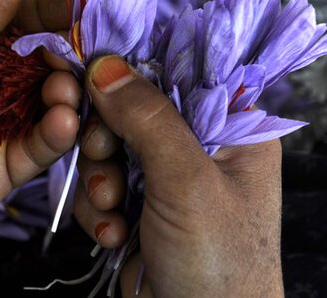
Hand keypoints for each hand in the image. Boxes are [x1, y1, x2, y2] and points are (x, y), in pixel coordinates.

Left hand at [0, 0, 81, 264]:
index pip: (5, 20)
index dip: (41, 7)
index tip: (75, 2)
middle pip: (35, 58)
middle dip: (62, 50)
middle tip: (82, 51)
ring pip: (45, 101)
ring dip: (64, 90)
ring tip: (63, 90)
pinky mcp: (2, 170)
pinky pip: (39, 147)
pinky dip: (57, 133)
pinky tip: (61, 121)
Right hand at [74, 55, 283, 297]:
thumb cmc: (218, 262)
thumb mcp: (187, 182)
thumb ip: (148, 119)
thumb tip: (105, 64)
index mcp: (231, 128)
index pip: (180, 74)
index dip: (135, 70)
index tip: (95, 72)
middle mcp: (198, 147)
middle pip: (132, 110)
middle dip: (108, 137)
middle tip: (103, 155)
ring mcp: (164, 178)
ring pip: (108, 147)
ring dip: (99, 178)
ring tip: (113, 209)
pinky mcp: (137, 206)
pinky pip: (100, 184)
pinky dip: (97, 207)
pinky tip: (113, 233)